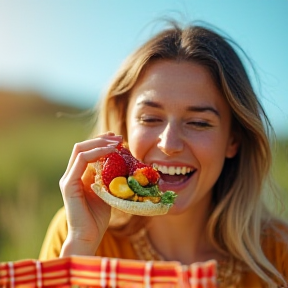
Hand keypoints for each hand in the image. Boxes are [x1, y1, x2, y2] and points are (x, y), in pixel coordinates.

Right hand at [59, 132, 121, 256]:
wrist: (89, 236)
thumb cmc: (98, 217)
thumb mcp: (106, 191)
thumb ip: (107, 177)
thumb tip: (119, 162)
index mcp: (78, 175)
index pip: (86, 151)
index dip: (100, 142)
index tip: (116, 138)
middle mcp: (71, 174)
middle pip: (82, 146)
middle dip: (101, 139)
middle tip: (118, 137)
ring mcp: (68, 179)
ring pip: (80, 150)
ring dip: (99, 143)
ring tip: (116, 143)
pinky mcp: (69, 184)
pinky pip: (81, 161)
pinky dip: (96, 153)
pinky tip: (110, 152)